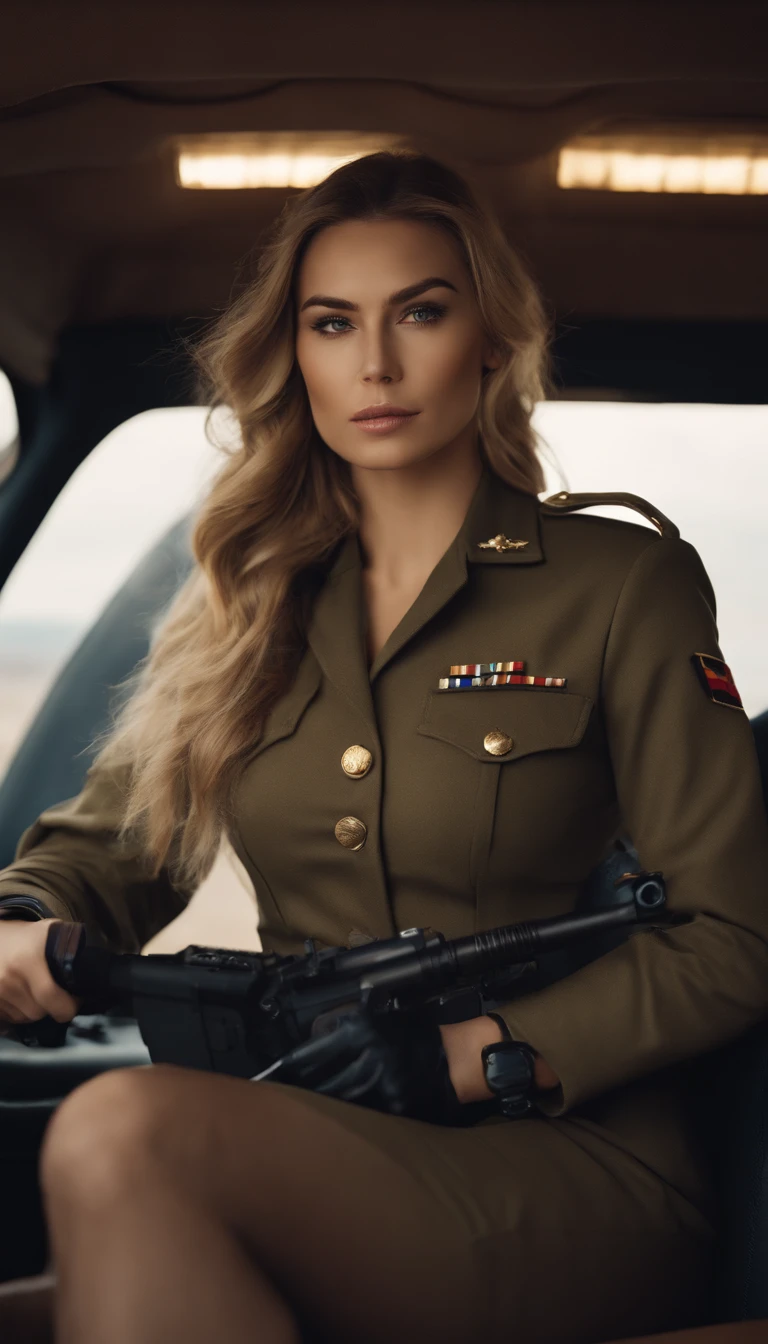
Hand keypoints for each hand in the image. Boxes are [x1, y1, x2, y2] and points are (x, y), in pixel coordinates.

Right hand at [0, 918, 79, 1028]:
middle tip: (57, 996)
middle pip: (37, 1012)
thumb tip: (93, 964)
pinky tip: (23, 997)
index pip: (50, 996)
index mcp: (28, 960)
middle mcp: (9, 978)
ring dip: (34, 1011)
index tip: (75, 1002)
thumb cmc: (24, 935)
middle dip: (52, 1008)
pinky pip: (9, 1018)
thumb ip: (71, 946)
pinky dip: (19, 1012)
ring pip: (23, 1018)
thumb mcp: (50, 931)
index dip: (67, 1006)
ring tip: (37, 994)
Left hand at [258, 1007, 466, 1124]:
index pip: (311, 1054)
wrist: (452, 1060)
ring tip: (293, 1119)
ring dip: (314, 1111)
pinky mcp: (391, 1111)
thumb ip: (345, 1029)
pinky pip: (358, 1116)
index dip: (286, 1069)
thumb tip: (310, 1046)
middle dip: (294, 1094)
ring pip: (334, 1102)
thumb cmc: (414, 1036)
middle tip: (272, 1102)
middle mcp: (367, 1058)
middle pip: (318, 1082)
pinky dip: (340, 1122)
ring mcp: (380, 1087)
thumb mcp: (378, 1020)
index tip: (268, 1078)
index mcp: (361, 1032)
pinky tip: (327, 1129)